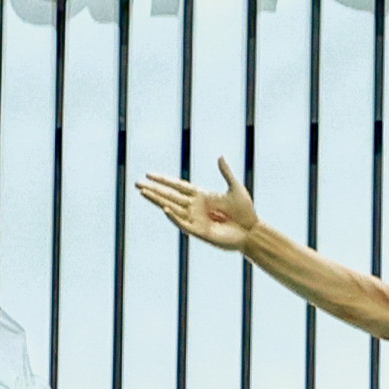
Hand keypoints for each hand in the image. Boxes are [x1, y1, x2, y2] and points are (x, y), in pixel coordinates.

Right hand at [132, 160, 270, 251]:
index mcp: (201, 196)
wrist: (251, 231)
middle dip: (153, 190)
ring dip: (158, 201)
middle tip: (137, 184)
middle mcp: (194, 207)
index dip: (163, 180)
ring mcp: (195, 219)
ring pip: (172, 208)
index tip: (149, 174)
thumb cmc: (245, 211)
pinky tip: (165, 209)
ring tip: (144, 193)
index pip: (177, 186)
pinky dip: (174, 217)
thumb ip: (226, 173)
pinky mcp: (200, 232)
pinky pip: (183, 223)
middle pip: (169, 196)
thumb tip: (220, 156)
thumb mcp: (235, 188)